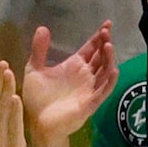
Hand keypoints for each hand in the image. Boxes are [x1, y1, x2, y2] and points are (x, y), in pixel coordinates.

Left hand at [20, 22, 117, 146]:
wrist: (37, 122)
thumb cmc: (37, 98)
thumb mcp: (34, 69)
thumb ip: (39, 50)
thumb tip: (43, 27)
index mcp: (74, 66)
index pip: (91, 49)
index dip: (99, 37)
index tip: (106, 24)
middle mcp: (85, 76)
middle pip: (101, 57)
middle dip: (105, 44)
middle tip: (107, 31)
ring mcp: (90, 89)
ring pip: (105, 72)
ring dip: (109, 59)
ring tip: (108, 45)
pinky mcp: (90, 102)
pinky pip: (104, 91)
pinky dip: (110, 81)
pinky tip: (113, 69)